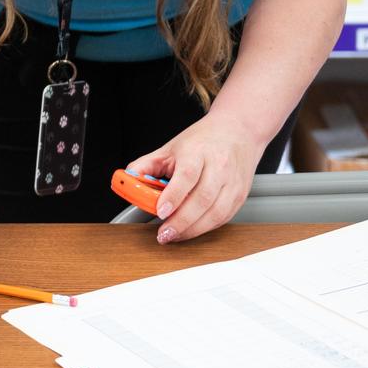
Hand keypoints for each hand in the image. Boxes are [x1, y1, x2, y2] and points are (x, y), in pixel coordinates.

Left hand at [126, 112, 264, 243]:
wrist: (237, 131)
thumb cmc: (203, 140)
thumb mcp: (171, 147)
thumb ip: (147, 164)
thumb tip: (127, 178)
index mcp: (198, 151)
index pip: (187, 175)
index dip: (173, 196)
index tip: (160, 211)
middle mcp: (219, 167)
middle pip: (202, 199)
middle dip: (181, 221)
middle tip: (164, 233)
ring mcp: (232, 182)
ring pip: (215, 212)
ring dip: (193, 229)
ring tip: (174, 235)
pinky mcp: (240, 196)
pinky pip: (223, 218)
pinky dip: (206, 228)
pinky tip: (191, 230)